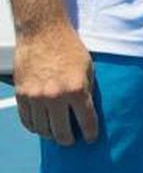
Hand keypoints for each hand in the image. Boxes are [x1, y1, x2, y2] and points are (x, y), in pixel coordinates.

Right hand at [14, 22, 97, 145]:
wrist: (43, 32)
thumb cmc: (69, 48)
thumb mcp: (88, 69)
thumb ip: (87, 91)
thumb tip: (87, 112)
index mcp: (76, 90)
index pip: (86, 121)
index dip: (90, 134)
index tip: (90, 139)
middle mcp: (55, 97)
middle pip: (62, 132)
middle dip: (69, 139)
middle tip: (72, 140)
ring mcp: (35, 97)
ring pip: (42, 129)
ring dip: (51, 135)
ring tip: (57, 134)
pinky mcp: (21, 95)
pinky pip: (27, 120)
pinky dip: (34, 127)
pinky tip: (41, 127)